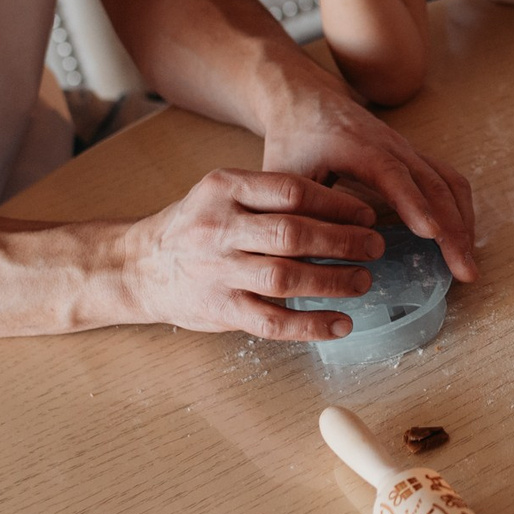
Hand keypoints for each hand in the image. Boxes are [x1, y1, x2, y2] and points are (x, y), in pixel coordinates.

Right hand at [130, 169, 387, 339]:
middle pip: (293, 235)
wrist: (138, 266)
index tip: (367, 214)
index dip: (337, 203)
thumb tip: (342, 208)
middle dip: (343, 242)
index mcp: (223, 187)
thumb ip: (269, 196)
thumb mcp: (222, 194)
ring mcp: (217, 272)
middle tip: (376, 246)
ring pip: (286, 279)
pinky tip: (340, 324)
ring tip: (363, 281)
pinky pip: (272, 322)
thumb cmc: (196, 226)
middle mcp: (219, 228)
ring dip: (334, 282)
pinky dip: (311, 325)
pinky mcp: (219, 310)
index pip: (292, 191)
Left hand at [262, 84, 479, 281]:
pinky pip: (448, 181)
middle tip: (464, 272)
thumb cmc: (292, 140)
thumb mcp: (282, 175)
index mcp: (356, 147)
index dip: (414, 203)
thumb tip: (312, 258)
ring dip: (463, 223)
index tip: (432, 234)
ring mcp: (407, 150)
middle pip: (433, 184)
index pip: (392, 174)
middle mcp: (391, 146)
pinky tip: (461, 240)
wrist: (305, 99)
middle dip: (453, 229)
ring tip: (467, 265)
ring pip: (448, 183)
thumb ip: (296, 212)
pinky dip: (460, 211)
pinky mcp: (414, 158)